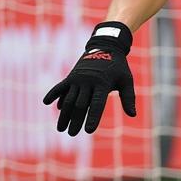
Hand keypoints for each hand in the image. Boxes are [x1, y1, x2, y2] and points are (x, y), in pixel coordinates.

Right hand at [44, 21, 135, 135]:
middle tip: (71, 134)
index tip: (88, 130)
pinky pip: (60, 86)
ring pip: (68, 99)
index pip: (97, 104)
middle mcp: (88, 82)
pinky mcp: (71, 76)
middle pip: (80, 105)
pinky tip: (47, 103)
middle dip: (75, 120)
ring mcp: (78, 79)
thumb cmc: (118, 67)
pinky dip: (53, 94)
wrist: (106, 46)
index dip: (93, 117)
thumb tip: (132, 115)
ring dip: (63, 114)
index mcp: (103, 84)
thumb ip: (128, 97)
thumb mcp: (127, 80)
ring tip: (60, 129)